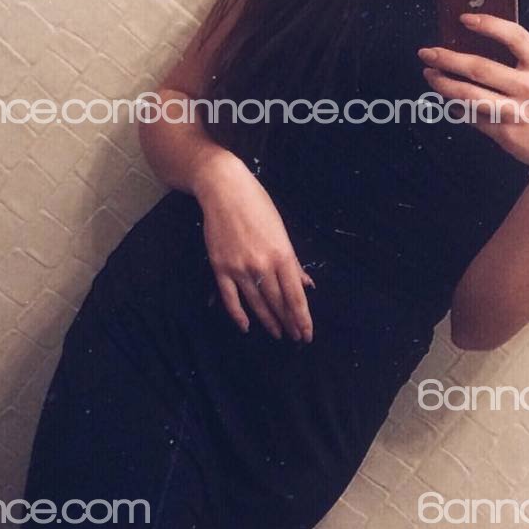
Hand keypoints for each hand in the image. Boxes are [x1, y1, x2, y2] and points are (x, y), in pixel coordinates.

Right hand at [193, 155, 314, 341]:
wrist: (224, 191)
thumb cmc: (257, 206)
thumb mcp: (281, 231)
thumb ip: (293, 262)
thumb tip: (306, 284)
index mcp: (282, 255)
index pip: (295, 296)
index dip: (302, 318)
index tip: (307, 334)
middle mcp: (263, 265)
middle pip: (278, 303)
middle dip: (289, 323)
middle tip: (296, 338)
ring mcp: (240, 268)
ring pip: (257, 304)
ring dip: (269, 322)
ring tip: (277, 334)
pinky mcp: (221, 268)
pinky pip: (231, 299)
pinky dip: (239, 315)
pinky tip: (246, 327)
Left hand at [417, 12, 528, 177]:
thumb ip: (520, 63)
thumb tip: (473, 47)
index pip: (516, 37)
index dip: (489, 25)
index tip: (464, 19)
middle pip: (480, 68)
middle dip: (447, 59)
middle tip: (426, 52)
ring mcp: (516, 112)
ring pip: (469, 95)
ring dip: (443, 84)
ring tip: (429, 75)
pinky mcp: (504, 133)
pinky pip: (471, 117)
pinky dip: (455, 108)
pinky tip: (448, 102)